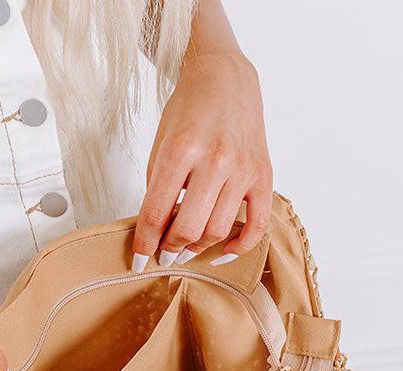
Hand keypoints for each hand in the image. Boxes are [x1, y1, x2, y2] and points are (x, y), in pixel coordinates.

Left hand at [131, 50, 272, 271]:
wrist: (225, 78)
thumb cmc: (189, 110)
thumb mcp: (160, 144)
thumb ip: (157, 187)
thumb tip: (156, 232)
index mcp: (180, 150)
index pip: (156, 213)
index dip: (145, 244)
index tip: (139, 261)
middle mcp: (215, 160)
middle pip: (189, 228)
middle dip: (171, 249)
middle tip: (164, 255)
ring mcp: (242, 169)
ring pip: (218, 230)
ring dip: (198, 248)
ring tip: (186, 250)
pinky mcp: (263, 175)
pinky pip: (257, 225)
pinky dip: (241, 246)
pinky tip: (224, 252)